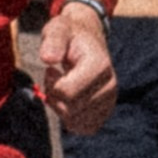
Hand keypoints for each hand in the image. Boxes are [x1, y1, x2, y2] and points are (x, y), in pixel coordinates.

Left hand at [38, 4, 117, 137]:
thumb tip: (48, 59)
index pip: (67, 92)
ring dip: (62, 109)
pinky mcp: (106, 112)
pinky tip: (69, 101)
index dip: (51, 84)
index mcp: (100, 66)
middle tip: (55, 79)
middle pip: (70, 110)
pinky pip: (84, 128)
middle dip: (55, 97)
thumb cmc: (70, 35)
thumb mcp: (58, 29)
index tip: (51, 69)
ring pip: (75, 122)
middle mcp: (110, 86)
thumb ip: (53, 41)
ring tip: (63, 88)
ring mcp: (110, 101)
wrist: (88, 41)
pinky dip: (71, 119)